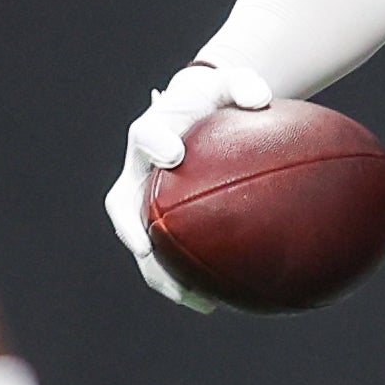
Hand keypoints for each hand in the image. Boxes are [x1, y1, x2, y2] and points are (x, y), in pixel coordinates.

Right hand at [103, 63, 271, 310]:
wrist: (203, 112)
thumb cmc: (218, 98)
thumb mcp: (232, 83)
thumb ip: (244, 84)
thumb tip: (261, 98)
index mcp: (153, 130)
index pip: (146, 135)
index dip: (154, 145)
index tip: (171, 156)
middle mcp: (140, 170)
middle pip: (123, 205)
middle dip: (131, 230)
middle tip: (145, 251)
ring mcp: (147, 201)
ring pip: (143, 243)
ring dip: (160, 274)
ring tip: (193, 299)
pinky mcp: (163, 224)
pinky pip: (169, 256)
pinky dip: (186, 281)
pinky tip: (217, 302)